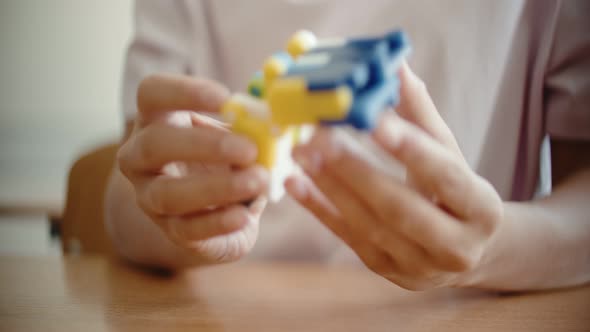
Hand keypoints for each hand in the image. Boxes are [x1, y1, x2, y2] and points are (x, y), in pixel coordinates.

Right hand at [117, 74, 268, 263]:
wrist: (223, 211)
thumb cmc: (227, 160)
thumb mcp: (238, 136)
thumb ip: (251, 126)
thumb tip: (270, 120)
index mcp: (157, 120)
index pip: (151, 93)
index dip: (183, 92)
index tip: (226, 98)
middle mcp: (141, 157)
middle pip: (153, 144)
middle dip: (202, 145)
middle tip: (248, 149)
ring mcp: (149, 197)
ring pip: (167, 194)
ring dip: (215, 187)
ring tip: (257, 181)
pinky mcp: (170, 230)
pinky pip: (187, 229)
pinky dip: (217, 222)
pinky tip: (243, 215)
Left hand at [285, 63, 503, 289]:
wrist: (466, 250)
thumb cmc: (454, 192)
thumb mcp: (448, 154)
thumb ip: (421, 115)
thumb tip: (396, 68)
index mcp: (481, 209)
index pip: (445, 177)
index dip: (411, 150)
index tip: (374, 121)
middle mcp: (456, 246)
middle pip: (400, 207)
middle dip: (356, 171)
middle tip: (320, 135)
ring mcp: (419, 266)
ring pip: (369, 226)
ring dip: (331, 187)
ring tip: (302, 152)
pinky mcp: (387, 271)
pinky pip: (348, 238)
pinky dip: (320, 209)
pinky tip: (296, 183)